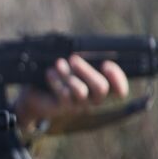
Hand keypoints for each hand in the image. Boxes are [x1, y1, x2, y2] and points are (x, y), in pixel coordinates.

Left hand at [14, 55, 128, 127]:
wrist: (38, 96)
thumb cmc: (61, 77)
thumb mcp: (73, 67)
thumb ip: (83, 60)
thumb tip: (85, 50)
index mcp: (101, 89)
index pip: (119, 91)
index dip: (118, 78)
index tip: (106, 63)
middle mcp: (93, 99)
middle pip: (101, 88)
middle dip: (88, 70)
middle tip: (73, 58)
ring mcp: (79, 105)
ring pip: (80, 91)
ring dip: (69, 74)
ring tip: (58, 63)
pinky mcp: (64, 108)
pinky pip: (63, 95)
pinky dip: (56, 81)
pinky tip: (50, 72)